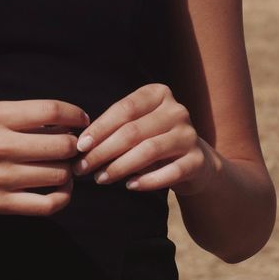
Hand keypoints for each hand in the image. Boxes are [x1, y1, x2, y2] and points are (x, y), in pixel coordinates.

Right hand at [0, 98, 89, 218]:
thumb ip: (18, 116)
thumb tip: (60, 122)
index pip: (51, 111)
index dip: (74, 115)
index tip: (82, 120)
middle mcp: (0, 145)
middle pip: (61, 145)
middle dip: (75, 146)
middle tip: (74, 148)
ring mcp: (1, 177)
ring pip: (57, 174)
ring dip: (69, 172)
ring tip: (66, 168)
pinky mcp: (0, 204)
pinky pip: (45, 205)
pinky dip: (62, 198)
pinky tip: (61, 190)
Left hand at [73, 83, 215, 196]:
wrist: (195, 162)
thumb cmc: (154, 140)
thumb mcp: (137, 126)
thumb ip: (115, 129)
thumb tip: (81, 144)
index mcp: (158, 93)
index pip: (124, 108)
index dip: (100, 128)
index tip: (80, 146)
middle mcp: (176, 110)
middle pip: (133, 131)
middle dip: (103, 151)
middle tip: (83, 168)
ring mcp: (189, 134)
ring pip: (148, 150)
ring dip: (120, 167)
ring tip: (100, 179)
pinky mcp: (198, 160)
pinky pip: (169, 172)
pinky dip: (147, 181)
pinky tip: (129, 186)